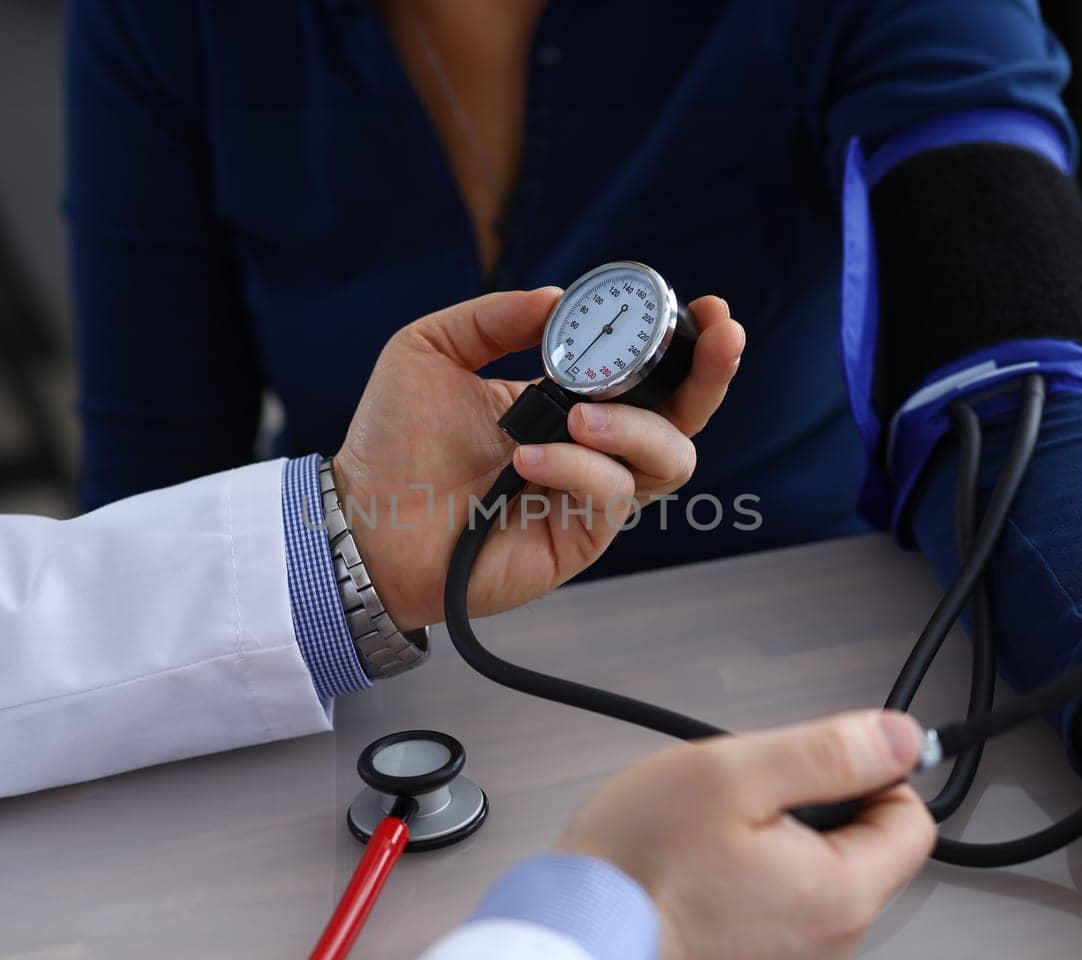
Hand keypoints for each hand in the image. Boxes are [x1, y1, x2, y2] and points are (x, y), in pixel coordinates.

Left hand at [335, 287, 744, 628]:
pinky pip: (611, 496)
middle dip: (710, 374)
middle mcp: (590, 447)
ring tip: (581, 418)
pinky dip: (578, 470)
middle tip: (718, 337)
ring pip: (667, 460)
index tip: (706, 308)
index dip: (684, 340)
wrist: (363, 518)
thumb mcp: (433, 349)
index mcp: (565, 399)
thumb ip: (496, 317)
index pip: (645, 369)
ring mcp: (588, 495)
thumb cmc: (394, 441)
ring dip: (636, 428)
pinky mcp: (576, 539)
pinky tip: (528, 461)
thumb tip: (557, 297)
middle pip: (683, 416)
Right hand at [556, 710, 934, 959]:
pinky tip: (691, 873)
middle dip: (810, 811)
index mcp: (843, 894)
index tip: (814, 762)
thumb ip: (827, 752)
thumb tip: (900, 738)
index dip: (870, 774)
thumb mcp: (732, 774)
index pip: (912, 820)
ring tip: (703, 838)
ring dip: (771, 847)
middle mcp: (829, 945)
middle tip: (738, 800)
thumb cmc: (637, 866)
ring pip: (811, 881)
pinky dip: (742, 886)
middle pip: (861, 851)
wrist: (569, 944)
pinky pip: (771, 914)